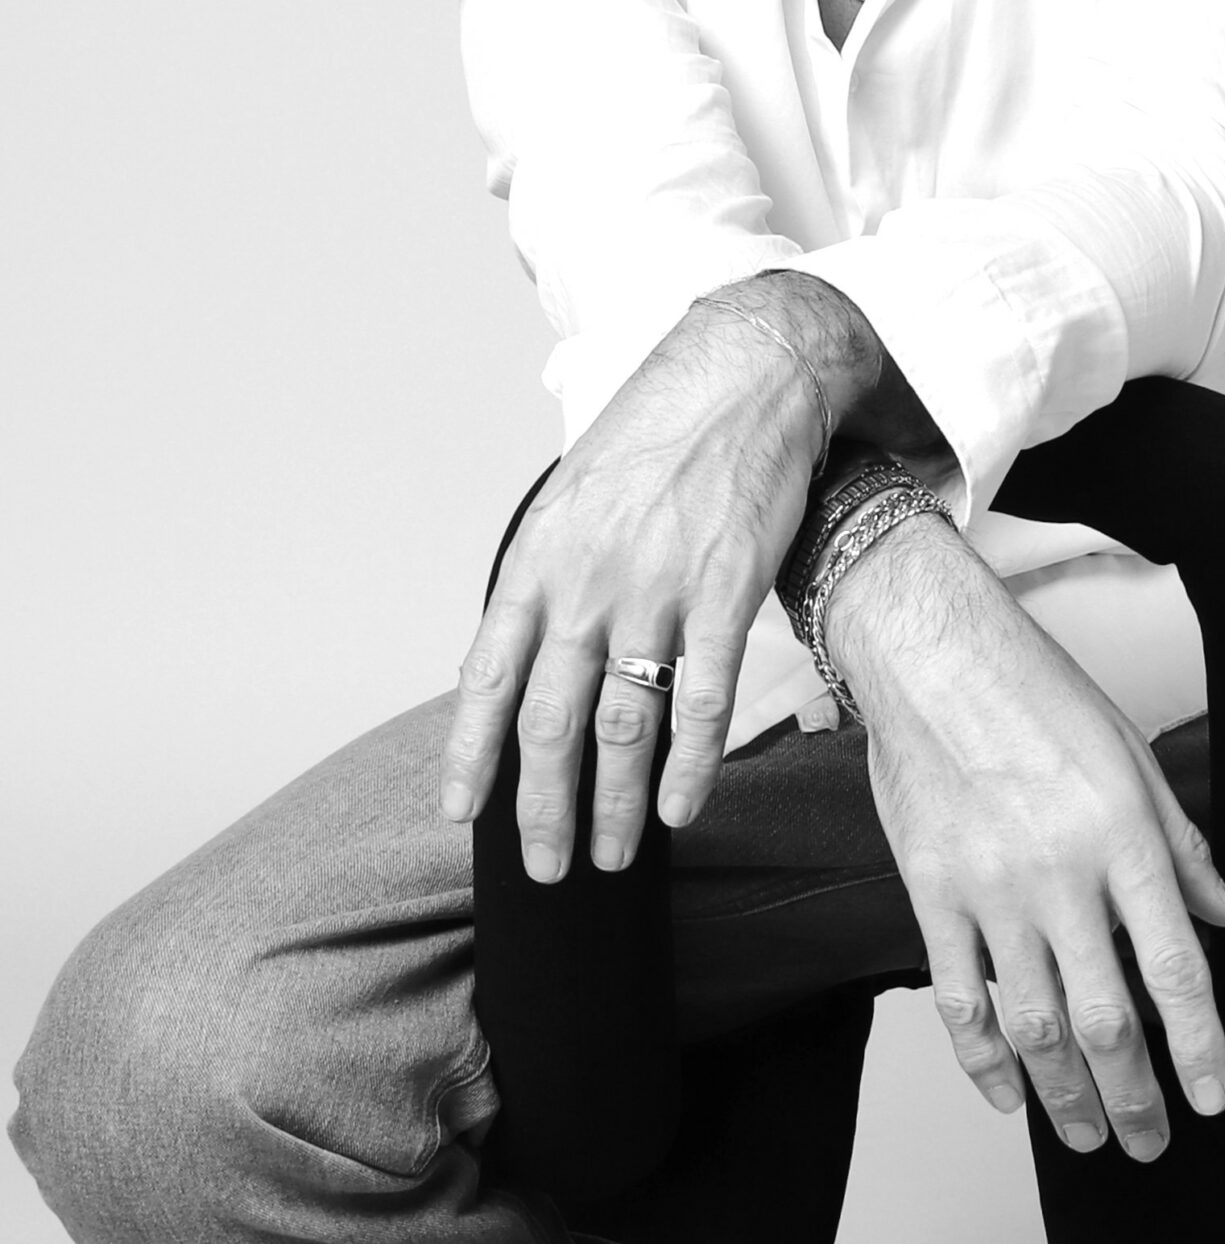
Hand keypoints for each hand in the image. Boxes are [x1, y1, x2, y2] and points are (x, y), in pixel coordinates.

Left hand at [441, 301, 818, 876]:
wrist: (742, 377)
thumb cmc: (657, 434)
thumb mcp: (571, 497)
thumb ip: (545, 579)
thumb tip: (514, 657)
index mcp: (538, 559)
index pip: (486, 680)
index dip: (472, 757)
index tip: (463, 815)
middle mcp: (587, 584)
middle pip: (551, 724)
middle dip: (544, 809)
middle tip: (548, 866)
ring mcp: (657, 592)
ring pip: (625, 727)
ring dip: (616, 805)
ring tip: (616, 853)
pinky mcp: (725, 594)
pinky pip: (702, 702)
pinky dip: (690, 767)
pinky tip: (683, 807)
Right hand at [829, 515, 1224, 1161]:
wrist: (933, 655)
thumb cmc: (1037, 692)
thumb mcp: (1131, 756)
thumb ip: (1182, 846)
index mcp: (1124, 837)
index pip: (1177, 969)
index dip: (1201, 1047)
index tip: (1214, 1099)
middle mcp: (1061, 874)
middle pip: (1107, 1019)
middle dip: (1135, 1098)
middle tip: (1150, 1144)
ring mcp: (991, 890)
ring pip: (1035, 1026)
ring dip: (1066, 1098)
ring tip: (1089, 1137)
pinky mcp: (932, 894)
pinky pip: (960, 1000)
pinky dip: (984, 1061)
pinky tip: (1007, 1095)